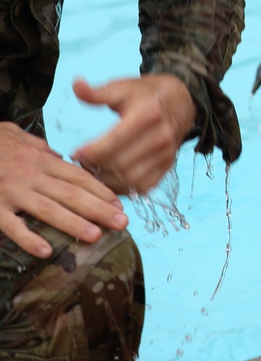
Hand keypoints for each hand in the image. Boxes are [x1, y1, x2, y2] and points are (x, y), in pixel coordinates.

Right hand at [0, 122, 127, 257]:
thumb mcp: (18, 137)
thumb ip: (41, 148)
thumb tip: (61, 157)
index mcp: (40, 160)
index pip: (78, 176)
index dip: (101, 191)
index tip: (120, 204)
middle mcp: (30, 176)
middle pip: (71, 194)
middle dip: (99, 209)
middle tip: (122, 223)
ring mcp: (11, 192)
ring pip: (48, 209)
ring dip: (73, 223)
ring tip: (95, 236)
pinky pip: (11, 225)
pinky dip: (28, 238)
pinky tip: (45, 251)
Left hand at [71, 74, 195, 194]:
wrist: (182, 101)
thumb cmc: (146, 94)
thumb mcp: (123, 87)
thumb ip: (97, 92)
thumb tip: (76, 84)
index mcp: (148, 113)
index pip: (114, 142)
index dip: (90, 152)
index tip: (74, 153)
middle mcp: (161, 136)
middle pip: (120, 163)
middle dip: (95, 167)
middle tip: (80, 163)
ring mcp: (166, 153)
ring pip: (130, 179)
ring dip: (107, 180)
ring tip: (92, 170)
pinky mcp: (168, 165)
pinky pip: (142, 187)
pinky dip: (123, 187)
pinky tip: (109, 177)